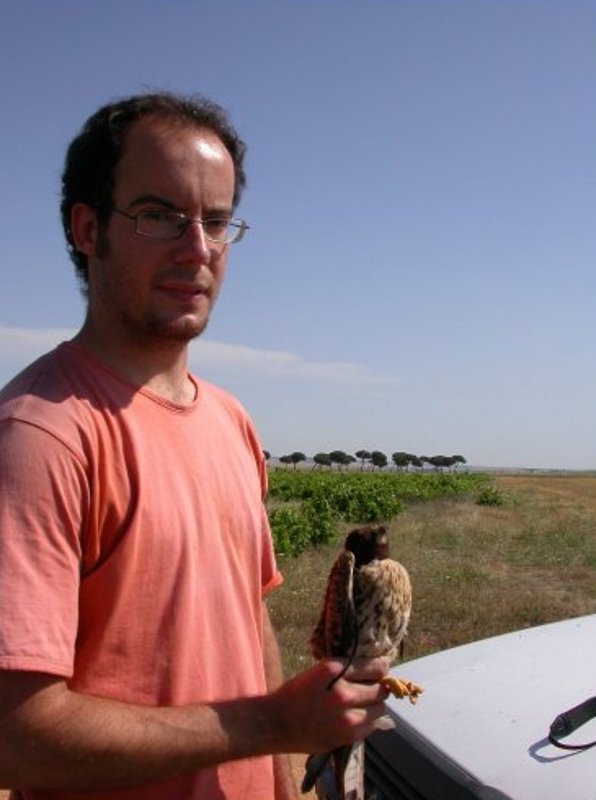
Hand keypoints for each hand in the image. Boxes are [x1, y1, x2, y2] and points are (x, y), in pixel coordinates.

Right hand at [268, 657, 390, 754]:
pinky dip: (368, 720)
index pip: (373, 667)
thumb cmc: (295, 693)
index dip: (381, 667)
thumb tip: (373, 669)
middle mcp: (343, 695)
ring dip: (375, 704)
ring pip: (379, 709)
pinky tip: (356, 716)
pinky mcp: (347, 737)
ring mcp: (346, 719)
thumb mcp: (317, 671)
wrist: (276, 723)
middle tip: (372, 686)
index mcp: (333, 672)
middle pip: (380, 690)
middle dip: (378, 686)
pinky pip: (371, 726)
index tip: (382, 667)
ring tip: (363, 702)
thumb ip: (344, 669)